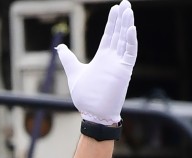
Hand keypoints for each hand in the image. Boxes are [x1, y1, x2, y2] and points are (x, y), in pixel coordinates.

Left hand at [55, 1, 137, 125]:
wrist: (93, 113)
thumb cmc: (85, 97)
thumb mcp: (74, 72)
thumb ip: (68, 58)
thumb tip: (60, 47)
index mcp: (102, 57)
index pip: (109, 35)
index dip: (112, 22)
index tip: (115, 8)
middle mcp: (113, 58)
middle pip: (118, 34)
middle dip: (122, 18)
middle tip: (126, 3)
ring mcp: (119, 64)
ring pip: (125, 40)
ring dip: (127, 25)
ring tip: (128, 10)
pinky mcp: (124, 71)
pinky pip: (130, 54)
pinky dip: (131, 42)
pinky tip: (131, 29)